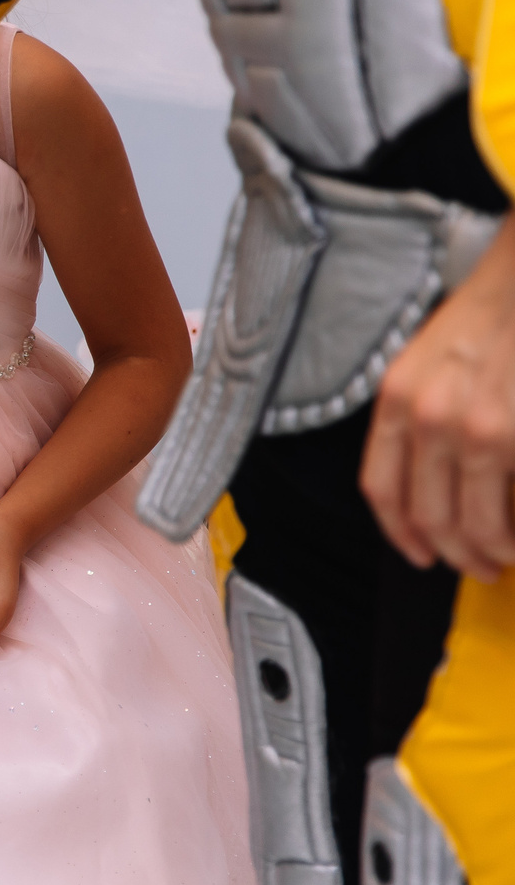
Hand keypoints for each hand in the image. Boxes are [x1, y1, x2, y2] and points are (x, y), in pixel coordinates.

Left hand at [362, 223, 514, 576]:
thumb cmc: (488, 318)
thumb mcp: (425, 362)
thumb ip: (417, 417)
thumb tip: (431, 482)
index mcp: (397, 401)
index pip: (382, 489)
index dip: (401, 534)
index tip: (422, 555)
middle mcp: (431, 418)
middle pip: (430, 517)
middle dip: (457, 554)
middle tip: (481, 566)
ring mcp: (482, 428)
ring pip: (478, 522)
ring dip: (496, 550)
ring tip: (511, 554)